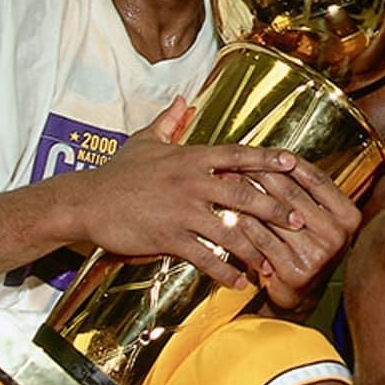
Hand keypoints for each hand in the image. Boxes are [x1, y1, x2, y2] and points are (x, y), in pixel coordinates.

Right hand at [67, 98, 313, 289]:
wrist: (84, 201)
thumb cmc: (116, 173)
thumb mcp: (144, 141)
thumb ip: (168, 122)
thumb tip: (182, 101)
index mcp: (191, 157)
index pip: (238, 155)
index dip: (268, 159)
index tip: (294, 163)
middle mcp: (192, 181)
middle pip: (245, 195)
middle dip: (276, 209)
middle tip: (299, 220)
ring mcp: (181, 210)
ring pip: (230, 230)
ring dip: (255, 250)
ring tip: (271, 264)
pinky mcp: (168, 237)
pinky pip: (204, 257)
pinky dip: (224, 273)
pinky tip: (237, 283)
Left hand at [233, 161, 360, 314]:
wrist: (297, 295)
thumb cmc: (302, 248)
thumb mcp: (316, 219)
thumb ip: (306, 192)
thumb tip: (275, 155)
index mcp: (349, 216)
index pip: (317, 179)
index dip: (289, 162)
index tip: (265, 150)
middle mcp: (338, 235)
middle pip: (294, 194)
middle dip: (262, 175)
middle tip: (237, 162)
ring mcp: (319, 255)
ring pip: (276, 215)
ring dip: (248, 196)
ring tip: (227, 182)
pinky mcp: (296, 271)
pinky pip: (263, 239)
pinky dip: (244, 223)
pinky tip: (229, 211)